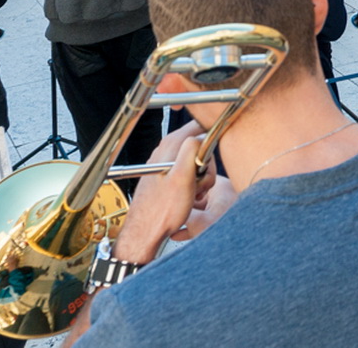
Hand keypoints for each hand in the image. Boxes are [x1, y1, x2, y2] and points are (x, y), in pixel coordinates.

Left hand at [112, 123, 228, 263]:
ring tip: (193, 190)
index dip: (210, 139)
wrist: (146, 231)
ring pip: (196, 160)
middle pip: (200, 145)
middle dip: (207, 164)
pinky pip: (189, 172)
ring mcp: (166, 163)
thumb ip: (192, 150)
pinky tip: (189, 194)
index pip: (199, 126)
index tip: (211, 156)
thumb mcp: (183, 177)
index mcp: (170, 145)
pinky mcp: (167, 175)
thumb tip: (202, 135)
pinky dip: (194, 182)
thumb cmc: (162, 210)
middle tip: (200, 181)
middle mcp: (166, 150)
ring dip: (201, 176)